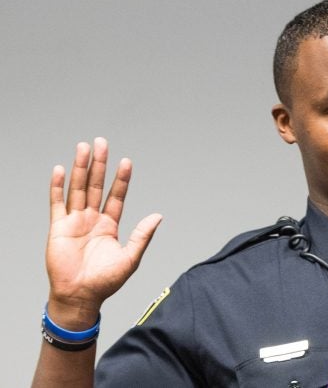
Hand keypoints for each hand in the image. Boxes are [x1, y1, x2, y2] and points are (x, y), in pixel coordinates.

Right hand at [45, 138, 161, 328]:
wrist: (80, 296)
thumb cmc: (105, 281)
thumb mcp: (130, 258)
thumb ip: (142, 235)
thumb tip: (158, 215)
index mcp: (109, 225)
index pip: (116, 196)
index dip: (121, 179)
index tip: (126, 161)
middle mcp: (92, 219)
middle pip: (96, 186)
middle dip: (99, 164)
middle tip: (102, 142)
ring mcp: (74, 222)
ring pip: (78, 189)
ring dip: (80, 169)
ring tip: (84, 148)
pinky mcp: (58, 228)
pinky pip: (57, 203)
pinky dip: (58, 186)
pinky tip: (60, 170)